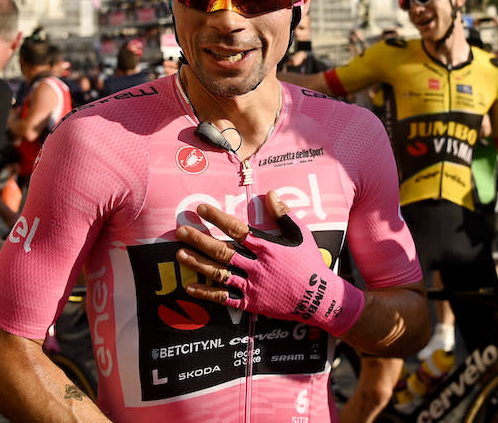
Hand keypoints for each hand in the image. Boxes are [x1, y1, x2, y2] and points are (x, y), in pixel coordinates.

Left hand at [175, 191, 364, 335]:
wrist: (318, 298)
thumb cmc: (310, 263)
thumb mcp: (300, 235)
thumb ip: (284, 215)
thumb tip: (271, 194)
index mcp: (267, 247)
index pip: (237, 229)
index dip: (217, 218)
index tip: (201, 209)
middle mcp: (256, 265)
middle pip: (221, 251)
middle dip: (199, 240)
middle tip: (180, 231)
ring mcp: (252, 285)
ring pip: (219, 273)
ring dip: (198, 263)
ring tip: (179, 253)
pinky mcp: (251, 303)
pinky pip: (225, 298)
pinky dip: (206, 293)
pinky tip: (190, 287)